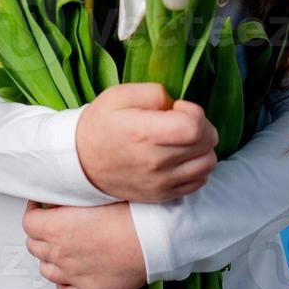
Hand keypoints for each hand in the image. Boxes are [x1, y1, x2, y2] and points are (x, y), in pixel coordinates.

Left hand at [23, 200, 146, 288]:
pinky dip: (66, 286)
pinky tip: (75, 275)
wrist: (154, 238)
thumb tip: (65, 191)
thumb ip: (73, 194)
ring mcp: (72, 275)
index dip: (34, 212)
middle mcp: (60, 253)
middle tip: (57, 225)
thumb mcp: (96, 191)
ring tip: (67, 248)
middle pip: (35, 246)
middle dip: (42, 234)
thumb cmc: (131, 212)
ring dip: (52, 259)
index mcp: (56, 227)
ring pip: (47, 270)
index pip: (28, 222)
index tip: (43, 206)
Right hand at [74, 82, 218, 201]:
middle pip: (206, 143)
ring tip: (183, 139)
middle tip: (181, 121)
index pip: (194, 126)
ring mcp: (161, 183)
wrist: (81, 163)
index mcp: (144, 133)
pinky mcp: (164, 195)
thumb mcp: (118, 95)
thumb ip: (153, 92)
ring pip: (208, 164)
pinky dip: (197, 167)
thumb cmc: (101, 125)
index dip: (194, 111)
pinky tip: (181, 157)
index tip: (178, 108)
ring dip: (202, 148)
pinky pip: (199, 181)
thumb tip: (176, 103)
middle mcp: (156, 162)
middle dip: (201, 126)